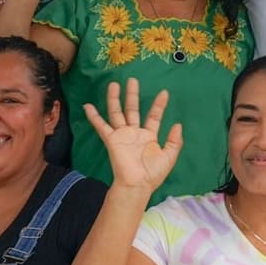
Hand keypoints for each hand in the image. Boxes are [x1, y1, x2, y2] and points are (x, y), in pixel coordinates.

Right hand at [84, 78, 181, 192]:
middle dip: (132, 95)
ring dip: (114, 99)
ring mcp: (122, 135)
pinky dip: (94, 117)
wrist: (138, 184)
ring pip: (117, 113)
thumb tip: (178, 124)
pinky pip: (101, 126)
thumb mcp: (169, 156)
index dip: (159, 105)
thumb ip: (174, 141)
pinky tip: (88, 106)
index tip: (164, 92)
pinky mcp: (112, 140)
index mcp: (149, 136)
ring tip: (114, 84)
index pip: (154, 116)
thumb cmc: (153, 173)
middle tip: (132, 80)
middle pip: (132, 109)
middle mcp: (134, 133)